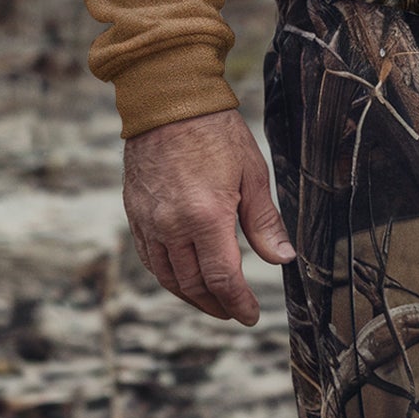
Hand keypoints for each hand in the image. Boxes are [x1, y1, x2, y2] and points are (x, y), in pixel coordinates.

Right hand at [122, 108, 295, 322]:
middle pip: (195, 285)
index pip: (223, 279)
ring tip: (212, 302)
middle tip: (234, 311)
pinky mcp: (136, 215)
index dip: (238, 303)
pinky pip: (151, 260)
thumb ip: (264, 221)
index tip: (251, 315)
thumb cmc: (217, 132)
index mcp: (206, 217)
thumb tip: (282, 259)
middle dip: (217, 304)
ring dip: (192, 297)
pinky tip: (183, 278)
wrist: (170, 102)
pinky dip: (168, 277)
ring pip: (169, 278)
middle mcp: (172, 227)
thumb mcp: (252, 172)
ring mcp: (150, 223)